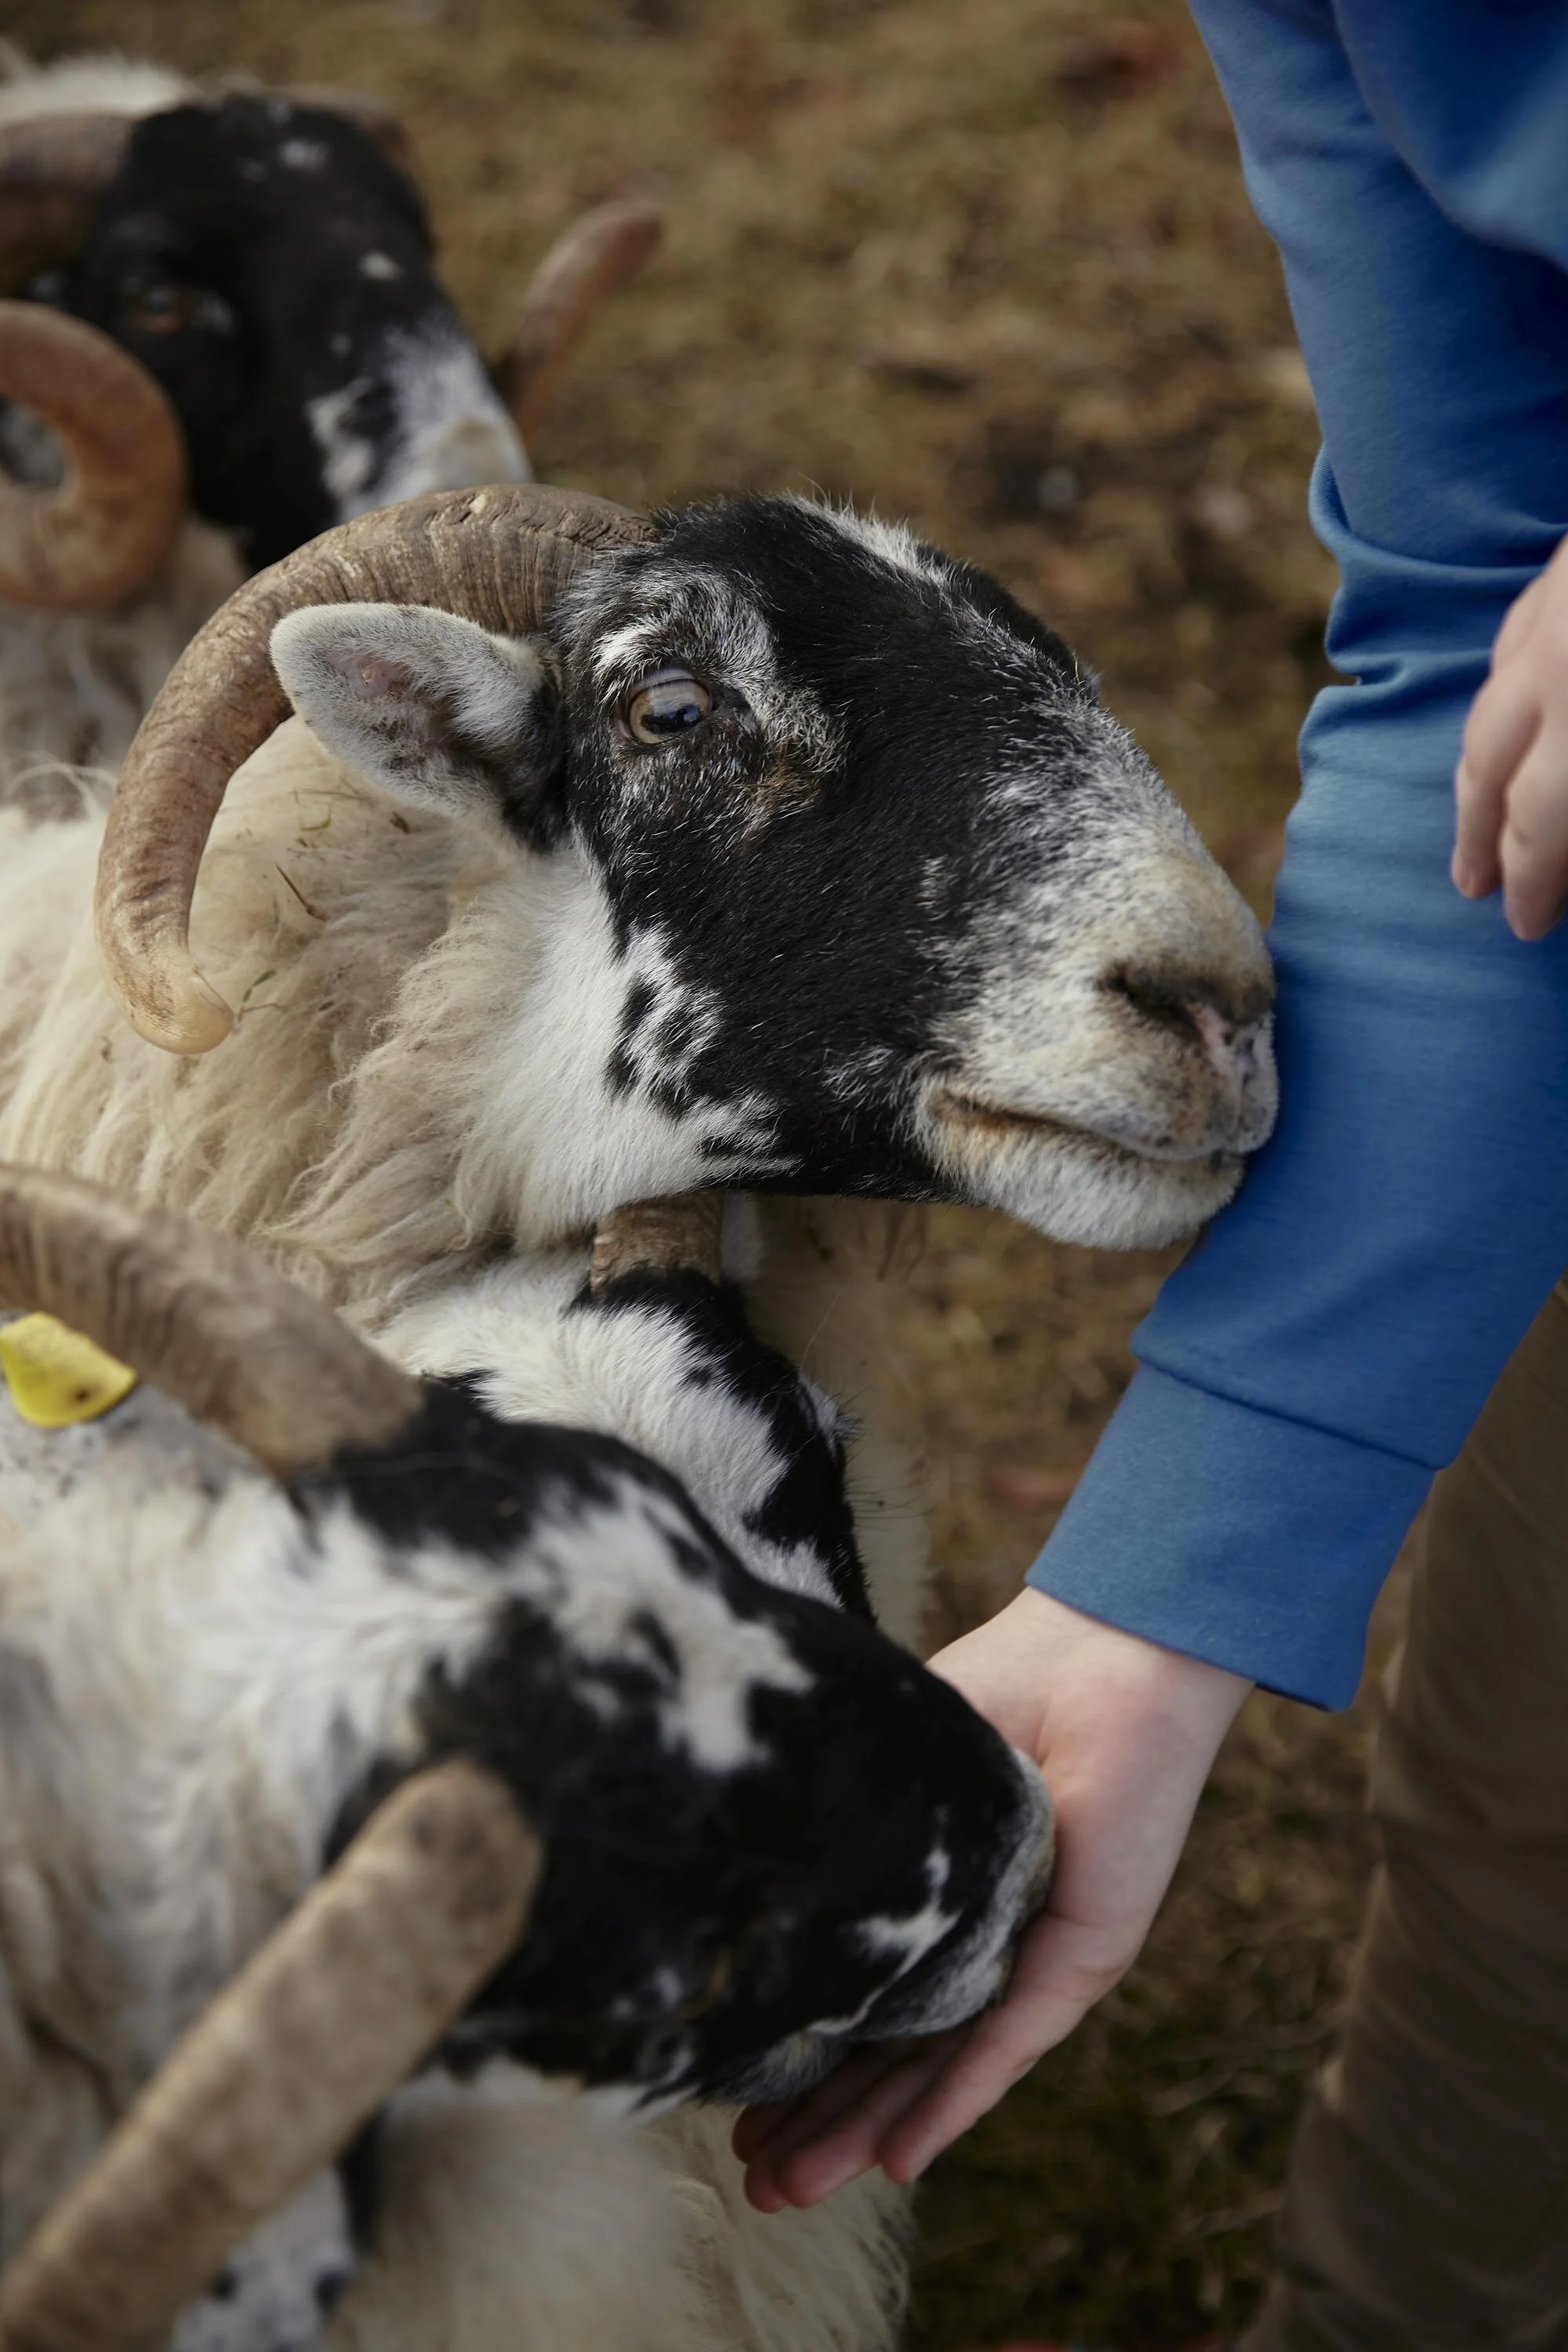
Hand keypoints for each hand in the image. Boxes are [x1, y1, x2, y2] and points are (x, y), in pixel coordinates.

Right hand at [734, 1586, 1248, 2211]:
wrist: (1112, 1655)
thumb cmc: (1012, 1686)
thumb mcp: (901, 1770)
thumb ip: (847, 1828)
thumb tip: (744, 1860)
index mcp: (942, 1905)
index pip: (861, 2001)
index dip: (801, 2058)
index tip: (730, 2110)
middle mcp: (987, 1948)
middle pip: (891, 2057)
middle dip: (819, 2124)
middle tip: (750, 2184)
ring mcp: (1034, 1961)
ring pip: (939, 2069)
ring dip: (869, 2132)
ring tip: (795, 2190)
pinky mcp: (1082, 1958)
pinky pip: (1009, 2043)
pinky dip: (954, 2101)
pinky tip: (902, 2160)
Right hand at [1454, 533, 1567, 938]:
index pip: (1539, 816)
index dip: (1531, 879)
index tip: (1523, 924)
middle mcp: (1560, 654)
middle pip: (1490, 753)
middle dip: (1478, 826)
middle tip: (1471, 880)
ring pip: (1499, 685)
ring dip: (1483, 755)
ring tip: (1479, 801)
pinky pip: (1526, 622)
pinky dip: (1512, 675)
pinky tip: (1520, 693)